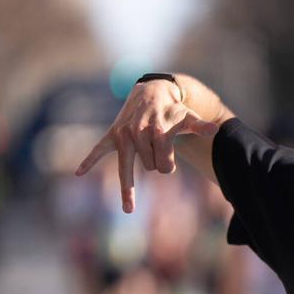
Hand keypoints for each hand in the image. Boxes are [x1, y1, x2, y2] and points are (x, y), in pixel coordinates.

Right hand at [75, 80, 219, 213]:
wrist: (153, 92)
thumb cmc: (174, 110)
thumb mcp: (188, 118)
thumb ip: (200, 126)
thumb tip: (214, 130)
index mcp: (157, 132)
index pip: (165, 167)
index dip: (169, 165)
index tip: (170, 157)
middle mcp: (138, 133)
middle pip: (149, 167)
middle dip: (155, 162)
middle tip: (157, 147)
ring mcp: (123, 135)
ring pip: (128, 168)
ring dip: (137, 171)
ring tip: (132, 201)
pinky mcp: (111, 135)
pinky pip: (98, 150)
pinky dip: (88, 161)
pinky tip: (79, 173)